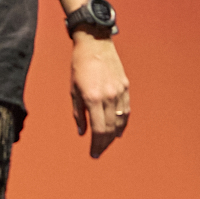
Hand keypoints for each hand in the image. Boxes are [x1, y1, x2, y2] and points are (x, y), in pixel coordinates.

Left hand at [69, 37, 129, 159]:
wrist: (95, 44)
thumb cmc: (79, 66)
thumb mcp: (73, 90)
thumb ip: (79, 114)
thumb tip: (82, 132)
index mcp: (93, 98)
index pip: (98, 130)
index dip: (96, 145)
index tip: (93, 154)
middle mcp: (108, 97)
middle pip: (109, 129)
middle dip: (104, 143)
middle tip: (99, 151)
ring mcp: (119, 92)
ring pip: (120, 122)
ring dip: (113, 136)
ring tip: (107, 143)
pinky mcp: (125, 87)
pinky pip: (126, 111)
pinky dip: (122, 123)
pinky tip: (117, 130)